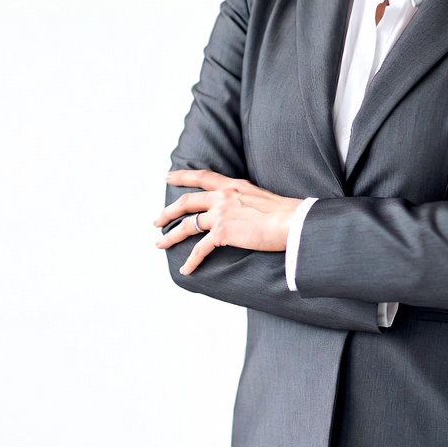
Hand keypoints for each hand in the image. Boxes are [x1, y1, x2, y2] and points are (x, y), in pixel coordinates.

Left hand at [154, 170, 302, 274]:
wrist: (291, 221)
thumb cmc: (285, 212)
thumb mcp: (260, 196)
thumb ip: (246, 199)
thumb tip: (245, 209)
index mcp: (233, 186)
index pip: (203, 177)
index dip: (183, 176)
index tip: (168, 176)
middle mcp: (223, 196)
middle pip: (186, 202)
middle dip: (168, 211)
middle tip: (156, 220)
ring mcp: (221, 214)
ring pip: (187, 225)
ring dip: (170, 236)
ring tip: (160, 243)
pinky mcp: (222, 233)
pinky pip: (200, 249)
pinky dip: (191, 261)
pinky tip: (186, 270)